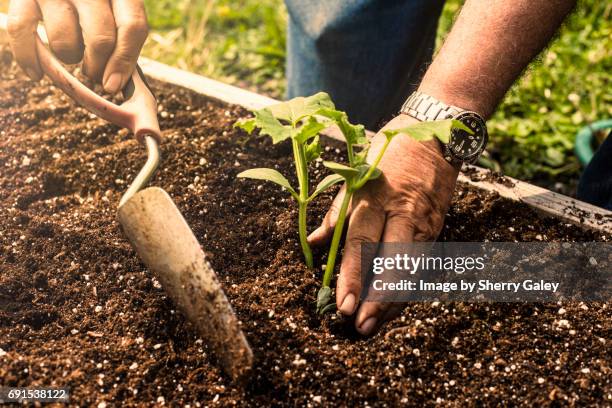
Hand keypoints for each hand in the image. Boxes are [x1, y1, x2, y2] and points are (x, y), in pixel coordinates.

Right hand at [7, 0, 147, 92]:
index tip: (113, 85)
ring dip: (69, 57)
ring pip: (64, 41)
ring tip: (72, 53)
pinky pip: (22, 31)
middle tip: (94, 73)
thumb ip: (123, 38)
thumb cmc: (95, 2)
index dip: (124, 62)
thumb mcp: (115, 9)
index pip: (132, 27)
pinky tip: (36, 74)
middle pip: (101, 40)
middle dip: (98, 67)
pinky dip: (29, 58)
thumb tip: (117, 83)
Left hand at [308, 114, 458, 334]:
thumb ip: (335, 214)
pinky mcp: (437, 230)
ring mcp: (424, 223)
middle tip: (360, 325)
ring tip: (373, 325)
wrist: (437, 138)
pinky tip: (392, 308)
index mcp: (375, 196)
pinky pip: (421, 266)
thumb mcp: (355, 176)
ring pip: (410, 270)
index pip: (361, 242)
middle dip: (377, 298)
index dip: (351, 275)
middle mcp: (402, 213)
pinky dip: (406, 289)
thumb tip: (312, 245)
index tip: (341, 304)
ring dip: (393, 301)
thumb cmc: (388, 155)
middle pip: (391, 262)